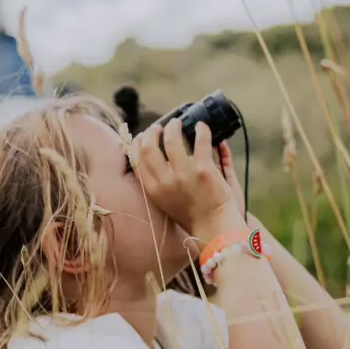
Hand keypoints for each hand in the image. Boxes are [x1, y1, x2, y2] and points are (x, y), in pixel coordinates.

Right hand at [131, 119, 243, 238]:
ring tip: (178, 123)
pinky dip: (201, 130)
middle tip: (161, 126)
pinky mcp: (204, 171)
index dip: (137, 142)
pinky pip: (200, 142)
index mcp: (152, 189)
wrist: (214, 226)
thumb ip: (156, 180)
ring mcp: (184, 175)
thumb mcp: (164, 199)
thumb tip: (151, 156)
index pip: (135, 159)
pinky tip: (202, 127)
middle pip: (148, 147)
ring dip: (174, 126)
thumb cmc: (191, 212)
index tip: (144, 136)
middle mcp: (164, 182)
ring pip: (171, 140)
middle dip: (152, 131)